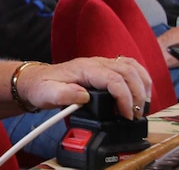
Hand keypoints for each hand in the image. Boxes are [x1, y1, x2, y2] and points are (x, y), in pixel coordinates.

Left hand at [17, 56, 151, 119]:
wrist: (36, 80)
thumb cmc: (42, 87)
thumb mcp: (48, 94)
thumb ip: (65, 95)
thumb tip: (84, 96)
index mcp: (85, 68)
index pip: (114, 79)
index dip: (125, 98)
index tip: (125, 115)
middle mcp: (96, 62)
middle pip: (128, 72)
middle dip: (137, 95)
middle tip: (135, 115)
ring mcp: (101, 63)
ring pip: (132, 67)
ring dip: (142, 86)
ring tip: (141, 106)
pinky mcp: (105, 68)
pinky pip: (129, 67)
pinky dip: (140, 79)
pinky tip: (141, 92)